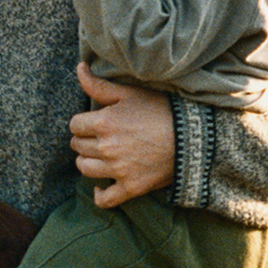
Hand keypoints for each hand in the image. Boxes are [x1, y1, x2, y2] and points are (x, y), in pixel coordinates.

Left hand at [68, 63, 175, 207]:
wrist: (192, 137)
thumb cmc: (161, 110)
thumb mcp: (130, 93)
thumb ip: (99, 84)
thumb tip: (79, 68)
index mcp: (104, 122)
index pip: (74, 125)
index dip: (82, 122)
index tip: (93, 122)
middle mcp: (106, 147)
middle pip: (77, 146)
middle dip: (85, 140)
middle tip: (99, 137)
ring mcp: (118, 170)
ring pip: (85, 169)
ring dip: (88, 162)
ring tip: (99, 156)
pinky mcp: (131, 187)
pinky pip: (105, 199)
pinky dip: (100, 194)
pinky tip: (101, 187)